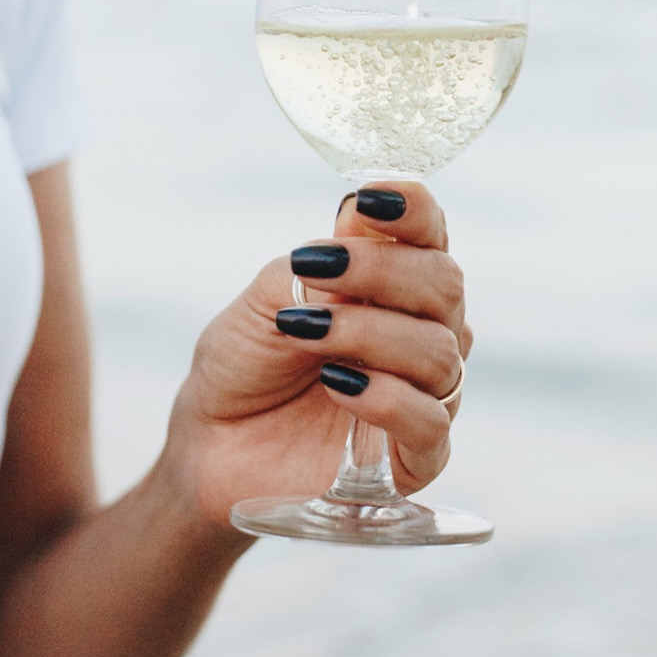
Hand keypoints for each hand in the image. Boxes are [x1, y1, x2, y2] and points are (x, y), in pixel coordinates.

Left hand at [167, 182, 469, 530]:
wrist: (211, 444)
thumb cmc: (246, 362)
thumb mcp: (268, 299)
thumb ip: (318, 265)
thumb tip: (361, 217)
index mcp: (395, 286)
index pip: (430, 235)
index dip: (413, 210)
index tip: (371, 197)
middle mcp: (422, 333)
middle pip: (445, 285)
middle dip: (381, 269)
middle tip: (316, 266)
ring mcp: (425, 396)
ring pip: (439, 351)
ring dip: (368, 332)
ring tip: (305, 331)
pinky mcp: (413, 459)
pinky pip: (430, 423)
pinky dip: (386, 398)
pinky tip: (338, 384)